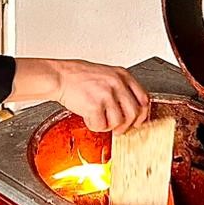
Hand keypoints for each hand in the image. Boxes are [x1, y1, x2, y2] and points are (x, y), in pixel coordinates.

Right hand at [10, 58, 151, 133]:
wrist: (59, 76)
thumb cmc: (79, 77)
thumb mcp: (106, 75)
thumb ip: (121, 88)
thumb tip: (132, 109)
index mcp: (122, 75)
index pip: (144, 99)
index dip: (142, 114)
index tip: (136, 121)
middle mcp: (117, 83)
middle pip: (134, 113)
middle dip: (127, 125)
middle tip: (118, 128)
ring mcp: (106, 94)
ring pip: (119, 122)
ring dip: (108, 126)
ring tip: (98, 119)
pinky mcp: (94, 105)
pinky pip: (101, 125)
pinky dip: (94, 125)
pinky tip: (88, 117)